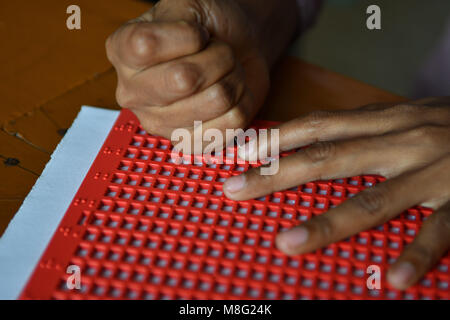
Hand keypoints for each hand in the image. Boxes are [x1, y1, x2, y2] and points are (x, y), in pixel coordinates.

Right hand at [106, 0, 297, 149]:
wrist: (236, 48)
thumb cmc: (210, 26)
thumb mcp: (189, 5)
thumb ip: (180, 19)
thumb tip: (189, 52)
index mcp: (122, 52)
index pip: (146, 46)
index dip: (187, 36)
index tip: (199, 33)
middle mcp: (133, 92)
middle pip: (183, 78)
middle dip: (218, 57)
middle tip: (220, 52)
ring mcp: (158, 123)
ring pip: (215, 100)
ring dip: (233, 79)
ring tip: (226, 72)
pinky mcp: (189, 143)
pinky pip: (230, 125)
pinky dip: (242, 102)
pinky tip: (231, 94)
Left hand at [223, 97, 449, 289]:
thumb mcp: (407, 115)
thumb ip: (366, 128)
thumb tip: (319, 137)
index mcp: (387, 120)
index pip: (319, 126)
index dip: (276, 139)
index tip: (239, 155)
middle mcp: (403, 140)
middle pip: (327, 159)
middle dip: (276, 176)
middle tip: (234, 191)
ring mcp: (434, 172)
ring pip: (373, 199)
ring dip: (328, 222)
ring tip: (287, 244)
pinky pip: (438, 232)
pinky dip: (416, 255)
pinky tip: (391, 280)